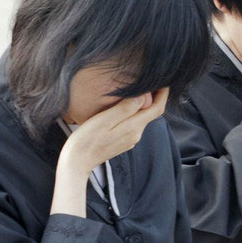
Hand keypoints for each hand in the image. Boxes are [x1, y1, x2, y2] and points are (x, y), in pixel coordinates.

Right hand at [51, 88, 168, 216]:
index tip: (164, 81)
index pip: (157, 109)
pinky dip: (133, 113)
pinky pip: (132, 124)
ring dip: (142, 105)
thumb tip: (143, 96)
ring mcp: (129, 140)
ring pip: (141, 118)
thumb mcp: (105, 119)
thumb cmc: (87, 139)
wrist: (77, 161)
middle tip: (150, 81)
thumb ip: (126, 108)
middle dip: (153, 97)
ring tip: (137, 90)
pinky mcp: (122, 142)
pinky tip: (124, 106)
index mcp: (133, 127)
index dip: (162, 94)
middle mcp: (135, 135)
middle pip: (150, 113)